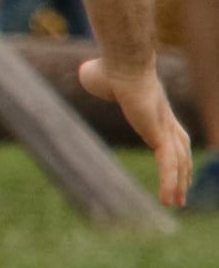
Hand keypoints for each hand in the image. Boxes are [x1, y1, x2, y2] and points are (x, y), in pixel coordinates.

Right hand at [78, 56, 190, 205]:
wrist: (122, 63)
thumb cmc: (108, 68)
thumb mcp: (96, 77)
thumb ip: (95, 80)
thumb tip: (85, 74)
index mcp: (153, 108)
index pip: (170, 132)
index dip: (174, 149)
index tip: (174, 164)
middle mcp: (164, 119)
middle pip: (180, 149)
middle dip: (182, 171)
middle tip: (181, 191)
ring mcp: (164, 127)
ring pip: (177, 161)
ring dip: (177, 184)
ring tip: (175, 204)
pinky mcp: (160, 135)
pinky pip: (169, 164)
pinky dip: (170, 183)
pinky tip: (168, 200)